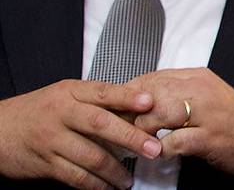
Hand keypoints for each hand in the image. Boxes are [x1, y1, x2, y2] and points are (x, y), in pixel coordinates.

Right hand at [0, 79, 160, 188]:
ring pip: (91, 155)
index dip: (128, 97)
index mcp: (70, 92)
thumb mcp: (65, 95)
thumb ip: (96, 99)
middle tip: (153, 149)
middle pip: (101, 124)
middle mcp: (62, 114)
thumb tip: (137, 104)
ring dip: (115, 170)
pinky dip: (94, 184)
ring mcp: (52, 139)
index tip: (150, 102)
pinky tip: (107, 187)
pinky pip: (75, 176)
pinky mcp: (45, 163)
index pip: (103, 92)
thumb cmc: (40, 110)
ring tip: (130, 179)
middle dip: (131, 137)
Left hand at [129, 68, 233, 179]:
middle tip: (121, 129)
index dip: (129, 95)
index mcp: (198, 77)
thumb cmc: (229, 120)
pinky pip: (173, 141)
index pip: (151, 78)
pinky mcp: (209, 137)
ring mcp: (207, 112)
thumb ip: (176, 92)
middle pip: (151, 93)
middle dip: (130, 113)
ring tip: (140, 142)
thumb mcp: (203, 96)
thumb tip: (138, 100)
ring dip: (142, 131)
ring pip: (158, 112)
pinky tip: (161, 153)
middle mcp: (201, 90)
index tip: (119, 110)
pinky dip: (161, 150)